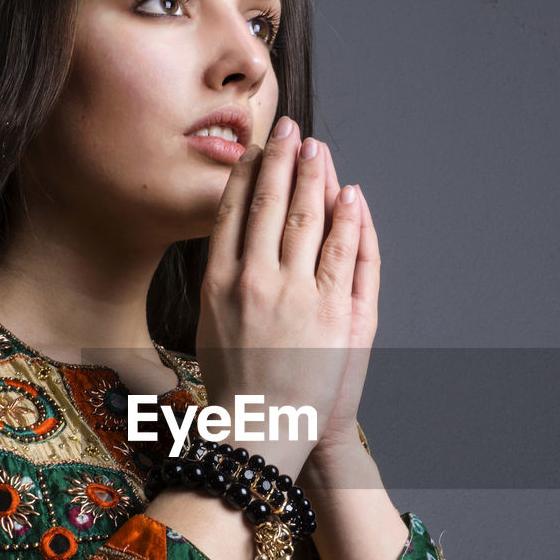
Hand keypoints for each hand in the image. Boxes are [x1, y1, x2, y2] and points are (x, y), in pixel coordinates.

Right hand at [195, 117, 366, 480]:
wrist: (263, 430)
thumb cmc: (236, 384)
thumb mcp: (210, 327)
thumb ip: (219, 282)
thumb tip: (227, 242)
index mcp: (218, 283)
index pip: (232, 214)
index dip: (246, 176)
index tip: (255, 150)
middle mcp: (253, 281)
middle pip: (269, 205)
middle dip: (280, 161)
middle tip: (289, 129)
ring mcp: (294, 294)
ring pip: (305, 219)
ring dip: (313, 177)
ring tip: (317, 149)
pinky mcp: (331, 311)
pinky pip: (341, 252)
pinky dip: (347, 219)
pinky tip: (349, 194)